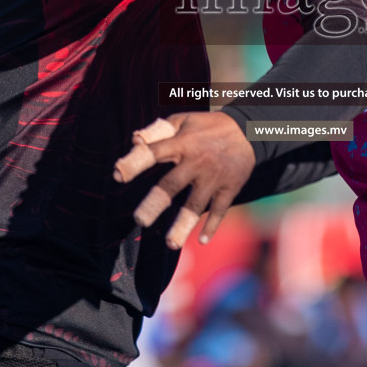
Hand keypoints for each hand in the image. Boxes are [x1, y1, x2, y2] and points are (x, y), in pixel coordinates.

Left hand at [114, 112, 255, 248]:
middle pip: (172, 184)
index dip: (135, 163)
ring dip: (183, 225)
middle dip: (155, 202)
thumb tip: (135, 140)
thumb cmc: (207, 127)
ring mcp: (213, 177)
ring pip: (196, 204)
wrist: (248, 130)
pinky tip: (203, 240)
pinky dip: (212, 225)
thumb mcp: (183, 121)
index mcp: (182, 143)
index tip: (118, 175)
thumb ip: (158, 131)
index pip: (154, 152)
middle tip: (139, 220)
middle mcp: (196, 162)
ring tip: (170, 244)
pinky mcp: (229, 187)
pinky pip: (220, 209)